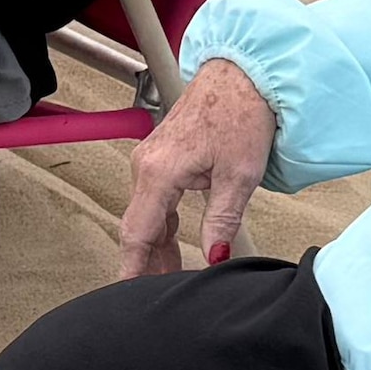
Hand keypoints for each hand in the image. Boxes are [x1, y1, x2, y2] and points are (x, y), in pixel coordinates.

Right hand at [114, 56, 278, 275]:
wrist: (242, 75)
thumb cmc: (241, 112)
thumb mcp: (239, 175)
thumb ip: (222, 221)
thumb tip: (214, 256)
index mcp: (159, 172)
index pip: (138, 233)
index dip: (133, 268)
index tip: (128, 294)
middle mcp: (145, 165)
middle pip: (137, 227)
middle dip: (147, 263)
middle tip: (160, 294)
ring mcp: (150, 159)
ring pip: (145, 215)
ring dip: (156, 246)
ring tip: (172, 274)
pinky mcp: (161, 156)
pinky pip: (153, 200)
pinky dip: (162, 225)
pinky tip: (175, 243)